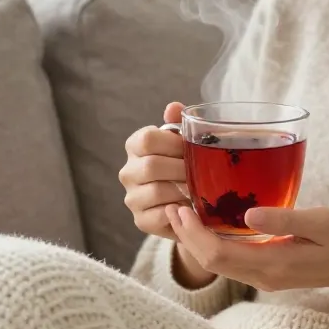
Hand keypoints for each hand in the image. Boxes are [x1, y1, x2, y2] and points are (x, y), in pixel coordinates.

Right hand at [120, 102, 216, 288]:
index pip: (147, 139)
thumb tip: (173, 107)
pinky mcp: (141, 220)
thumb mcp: (185, 143)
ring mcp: (132, 198)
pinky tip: (192, 208)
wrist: (188, 204)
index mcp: (135, 146)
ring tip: (199, 191)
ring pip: (156, 191)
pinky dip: (179, 211)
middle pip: (152, 166)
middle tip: (201, 174)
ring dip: (182, 191)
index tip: (189, 150)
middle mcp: (128, 171)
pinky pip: (160, 215)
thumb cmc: (186, 166)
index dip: (173, 144)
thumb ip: (180, 123)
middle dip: (181, 170)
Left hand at [166, 203, 328, 303]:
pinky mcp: (271, 272)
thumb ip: (285, 219)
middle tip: (172, 206)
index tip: (180, 208)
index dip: (193, 233)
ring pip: (220, 263)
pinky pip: (233, 261)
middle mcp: (264, 276)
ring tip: (184, 213)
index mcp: (274, 265)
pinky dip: (215, 243)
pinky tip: (212, 223)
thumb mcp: (322, 222)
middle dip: (188, 236)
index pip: (219, 254)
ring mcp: (266, 277)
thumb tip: (248, 214)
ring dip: (199, 241)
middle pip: (213, 262)